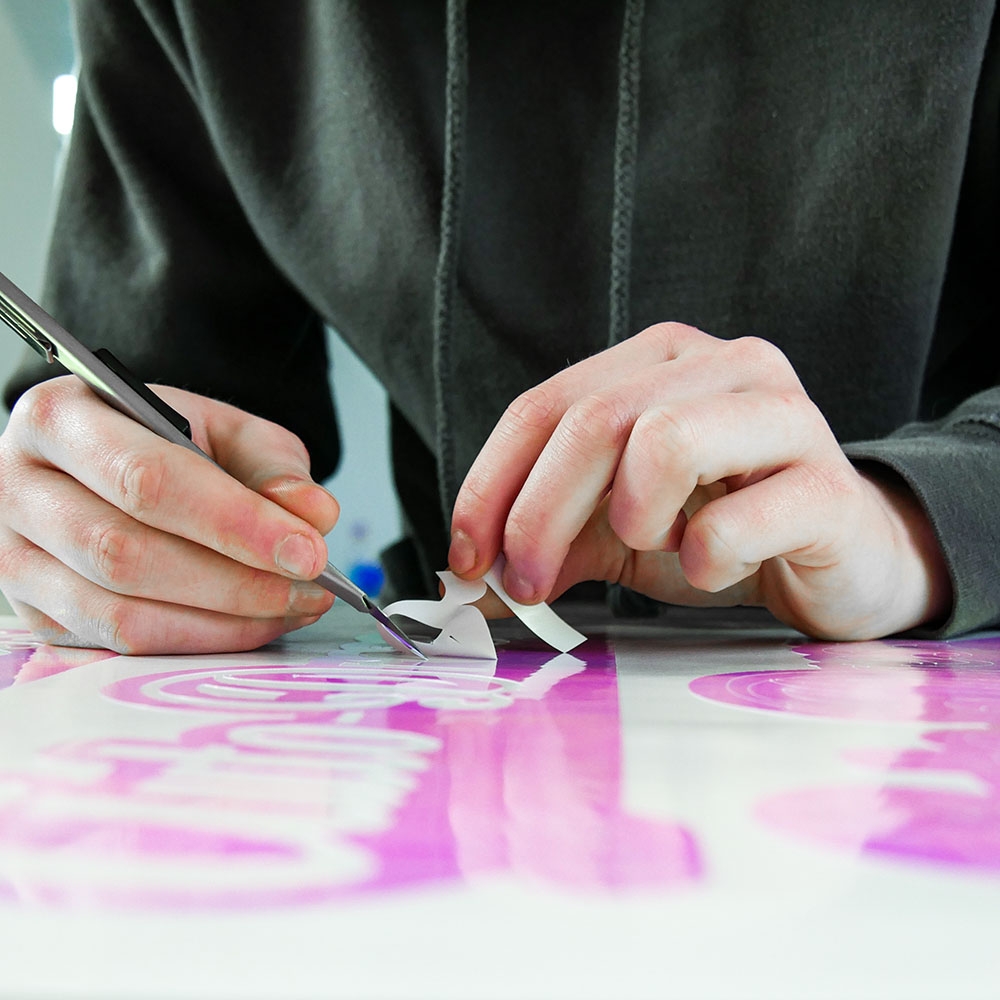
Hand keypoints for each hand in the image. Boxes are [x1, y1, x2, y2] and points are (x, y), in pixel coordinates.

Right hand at [0, 377, 337, 652]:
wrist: (110, 462)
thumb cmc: (167, 442)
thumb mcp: (226, 431)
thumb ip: (273, 468)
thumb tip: (315, 515)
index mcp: (61, 419)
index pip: (148, 480)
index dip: (235, 523)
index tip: (307, 550)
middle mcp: (19, 489)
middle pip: (126, 553)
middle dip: (235, 581)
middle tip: (309, 586)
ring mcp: (13, 560)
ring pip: (119, 613)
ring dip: (222, 622)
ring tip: (291, 606)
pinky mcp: (37, 615)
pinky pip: (118, 646)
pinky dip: (197, 643)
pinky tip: (250, 624)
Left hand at [450, 324, 951, 639]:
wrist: (842, 558)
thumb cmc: (726, 528)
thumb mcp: (619, 528)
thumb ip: (549, 541)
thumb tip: (466, 581)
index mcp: (660, 361)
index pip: (545, 405)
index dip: (491, 484)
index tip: (466, 557)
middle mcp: (722, 365)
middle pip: (592, 422)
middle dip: (538, 516)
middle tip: (526, 583)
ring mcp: (782, 414)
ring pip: (663, 441)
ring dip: (631, 519)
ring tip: (655, 546)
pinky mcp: (828, 482)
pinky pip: (734, 520)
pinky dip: (702, 559)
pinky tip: (714, 566)